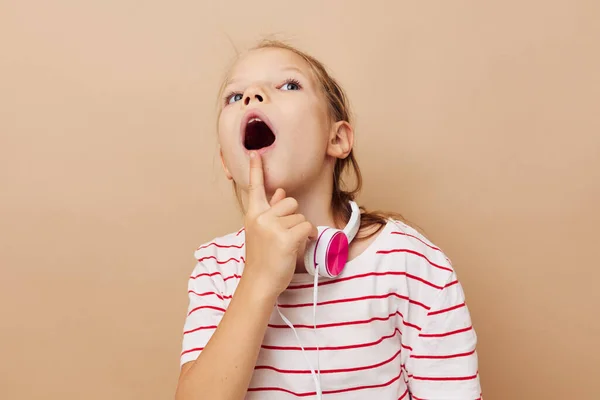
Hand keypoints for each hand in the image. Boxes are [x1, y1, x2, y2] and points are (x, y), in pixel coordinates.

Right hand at [242, 152, 317, 298]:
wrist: (259, 282)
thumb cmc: (262, 258)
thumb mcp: (261, 231)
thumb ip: (270, 210)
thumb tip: (280, 191)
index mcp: (253, 214)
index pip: (255, 187)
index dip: (256, 170)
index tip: (255, 153)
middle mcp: (261, 217)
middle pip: (290, 201)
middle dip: (293, 216)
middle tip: (285, 234)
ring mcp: (272, 227)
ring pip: (299, 216)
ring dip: (300, 229)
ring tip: (289, 243)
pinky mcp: (286, 237)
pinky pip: (307, 226)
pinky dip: (308, 235)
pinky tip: (301, 244)